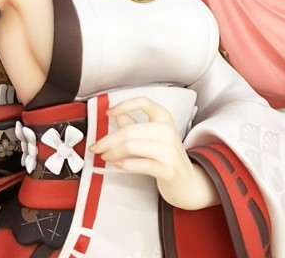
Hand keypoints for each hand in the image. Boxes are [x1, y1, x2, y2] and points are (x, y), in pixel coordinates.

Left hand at [89, 96, 218, 209]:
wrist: (188, 182)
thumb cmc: (167, 157)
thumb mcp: (153, 135)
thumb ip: (134, 124)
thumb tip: (116, 115)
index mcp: (164, 117)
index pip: (143, 102)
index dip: (124, 105)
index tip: (108, 113)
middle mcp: (168, 130)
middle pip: (130, 130)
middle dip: (108, 139)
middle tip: (96, 147)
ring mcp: (169, 150)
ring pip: (131, 146)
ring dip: (113, 152)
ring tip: (105, 156)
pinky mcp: (168, 169)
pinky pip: (140, 163)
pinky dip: (125, 164)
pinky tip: (117, 164)